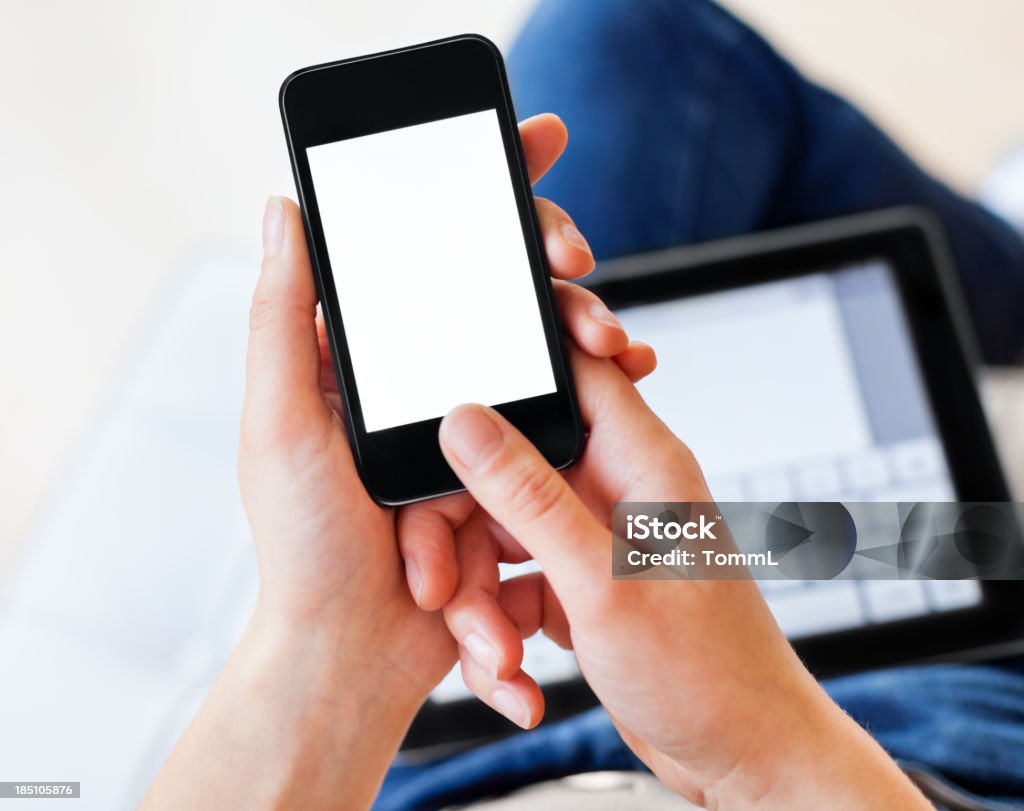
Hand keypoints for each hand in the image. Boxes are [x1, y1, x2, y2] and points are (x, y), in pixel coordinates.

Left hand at [237, 113, 649, 698]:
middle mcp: (419, 390)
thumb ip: (282, 320)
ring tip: (619, 340)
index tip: (535, 162)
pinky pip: (556, 432)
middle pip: (498, 308)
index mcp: (367, 365)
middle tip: (583, 271)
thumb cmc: (305, 550)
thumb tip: (286, 211)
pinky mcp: (502, 480)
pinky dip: (599, 406)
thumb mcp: (280, 423)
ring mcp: (465, 436)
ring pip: (538, 365)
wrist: (354, 658)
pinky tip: (631, 382)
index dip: (484, 208)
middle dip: (550, 282)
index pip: (427, 262)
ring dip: (584, 341)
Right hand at [401, 353, 931, 809]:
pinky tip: (517, 678)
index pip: (572, 369)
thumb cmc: (711, 674)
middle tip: (446, 587)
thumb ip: (530, 498)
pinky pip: (510, 587)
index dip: (511, 367)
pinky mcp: (576, 585)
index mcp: (638, 460)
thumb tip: (468, 423)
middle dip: (465, 532)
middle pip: (503, 467)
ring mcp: (591, 539)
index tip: (446, 398)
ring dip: (479, 602)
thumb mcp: (604, 582)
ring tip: (500, 660)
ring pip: (496, 534)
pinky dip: (499, 634)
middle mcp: (612, 489)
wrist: (741, 758)